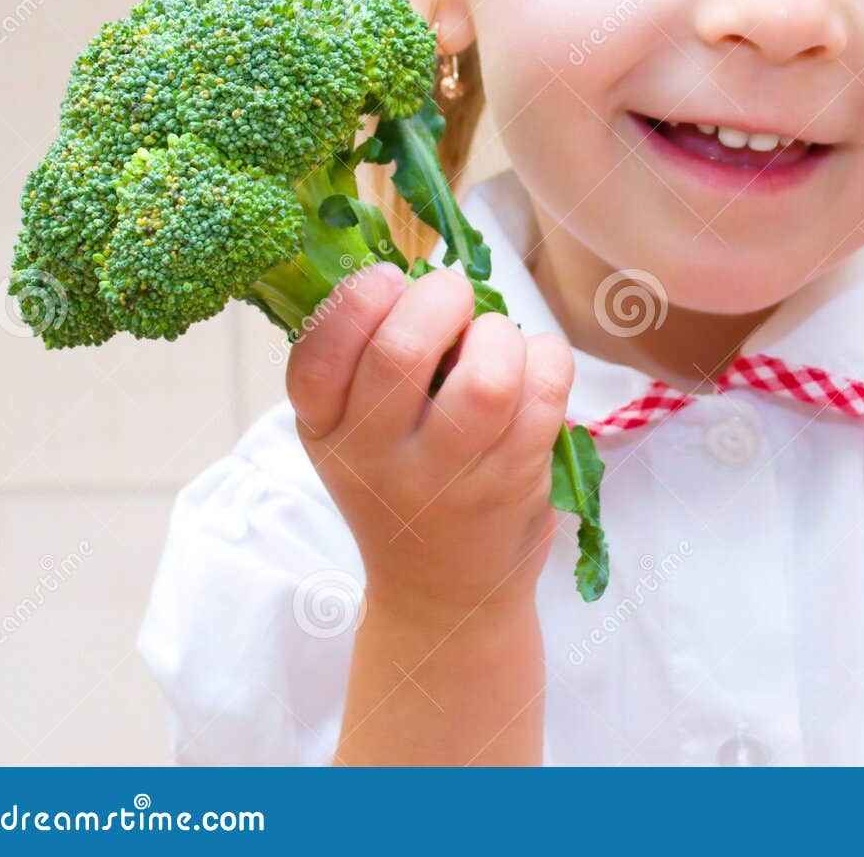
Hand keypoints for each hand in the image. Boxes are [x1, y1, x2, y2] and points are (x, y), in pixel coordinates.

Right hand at [285, 262, 572, 615]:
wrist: (445, 593)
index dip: (354, 302)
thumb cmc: (403, 484)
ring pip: (488, 377)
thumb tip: (410, 270)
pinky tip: (534, 365)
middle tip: (454, 297)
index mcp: (326, 431)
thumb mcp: (357, 431)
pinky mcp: (513, 483)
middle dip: (440, 298)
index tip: (387, 280)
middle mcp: (378, 459)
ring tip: (496, 343)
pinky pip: (544, 393)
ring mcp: (449, 478)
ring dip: (500, 335)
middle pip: (402, 352)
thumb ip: (365, 358)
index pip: (316, 358)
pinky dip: (547, 357)